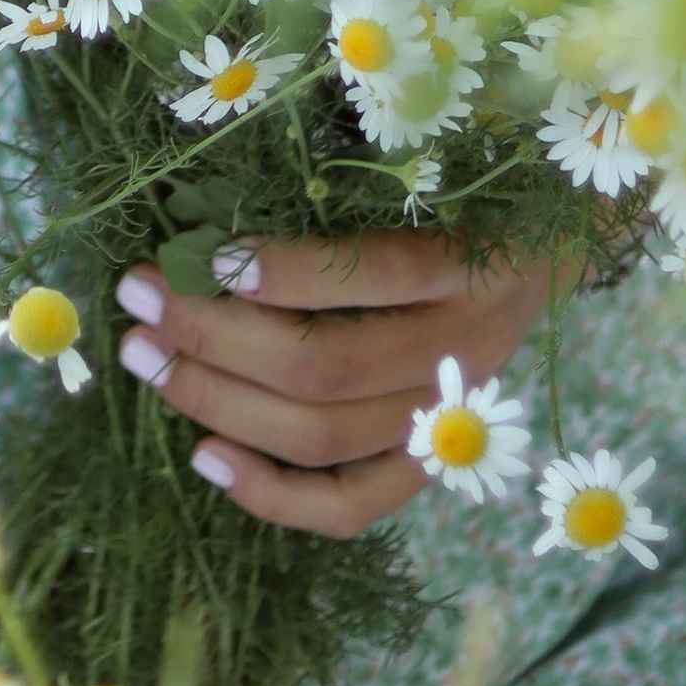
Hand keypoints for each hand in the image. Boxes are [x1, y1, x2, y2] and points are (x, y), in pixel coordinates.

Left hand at [110, 229, 560, 532]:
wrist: (547, 259)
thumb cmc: (462, 204)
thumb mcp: (431, 179)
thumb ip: (345, 201)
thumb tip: (213, 221)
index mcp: (467, 267)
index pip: (373, 275)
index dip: (284, 271)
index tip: (201, 252)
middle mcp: (462, 353)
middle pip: (326, 368)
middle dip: (212, 334)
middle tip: (138, 297)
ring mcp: (444, 421)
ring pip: (322, 438)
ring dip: (217, 401)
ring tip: (145, 359)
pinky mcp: (427, 468)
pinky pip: (350, 506)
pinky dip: (271, 493)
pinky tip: (204, 456)